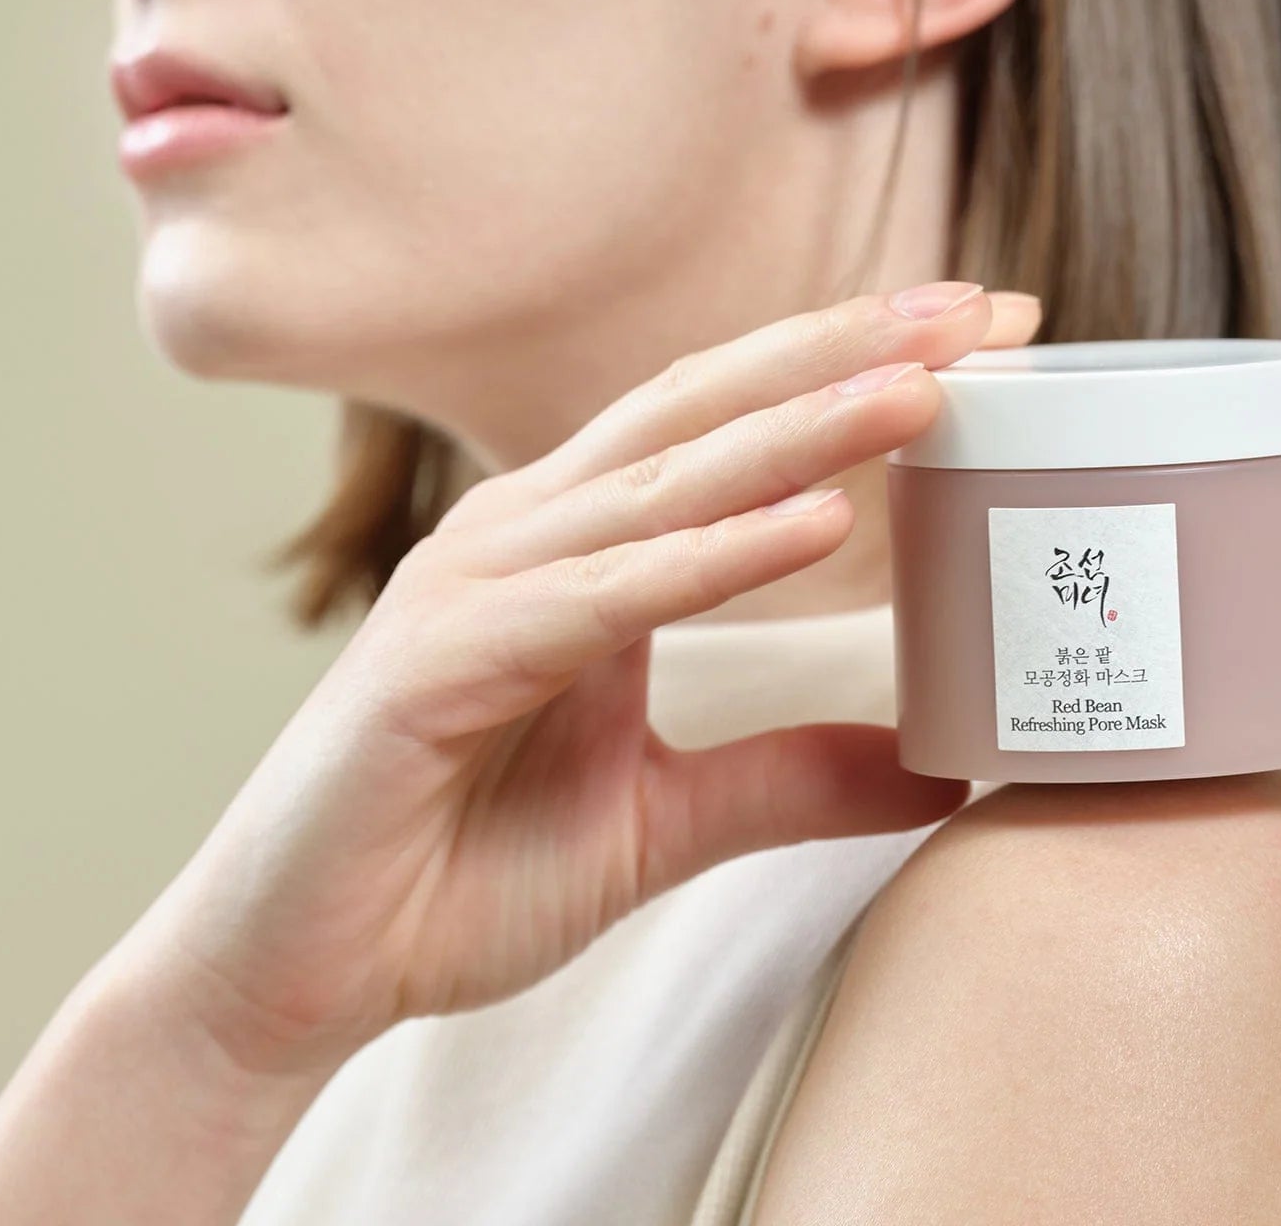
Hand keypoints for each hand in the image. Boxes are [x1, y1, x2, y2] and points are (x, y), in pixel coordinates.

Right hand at [121, 282, 1043, 1086]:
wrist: (297, 969)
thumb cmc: (456, 870)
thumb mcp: (667, 817)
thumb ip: (792, 772)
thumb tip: (944, 763)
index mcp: (576, 543)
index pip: (729, 425)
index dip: (848, 370)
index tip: (982, 336)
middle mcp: (528, 532)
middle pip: (708, 410)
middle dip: (847, 352)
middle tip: (981, 312)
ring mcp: (479, 585)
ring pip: (666, 483)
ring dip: (803, 429)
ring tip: (924, 391)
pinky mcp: (444, 664)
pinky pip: (604, 598)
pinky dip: (710, 557)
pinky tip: (812, 524)